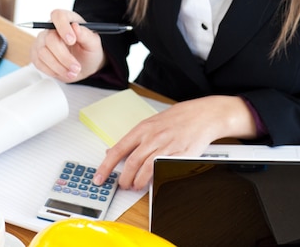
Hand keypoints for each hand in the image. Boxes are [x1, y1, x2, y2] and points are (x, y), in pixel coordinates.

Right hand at [30, 8, 104, 81]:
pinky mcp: (36, 54)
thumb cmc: (88, 51)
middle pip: (50, 38)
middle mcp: (52, 29)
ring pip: (43, 53)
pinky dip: (52, 71)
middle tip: (76, 67)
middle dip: (64, 56)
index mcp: (67, 19)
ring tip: (72, 73)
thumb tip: (75, 26)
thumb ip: (86, 34)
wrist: (84, 65)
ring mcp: (42, 41)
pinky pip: (38, 62)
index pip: (58, 16)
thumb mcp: (94, 43)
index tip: (72, 41)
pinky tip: (63, 72)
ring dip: (59, 66)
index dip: (63, 27)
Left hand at [93, 95, 256, 190]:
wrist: (202, 115)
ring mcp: (166, 147)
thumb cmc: (177, 118)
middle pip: (131, 163)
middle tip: (122, 184)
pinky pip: (162, 171)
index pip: (118, 150)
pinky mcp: (179, 156)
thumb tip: (113, 151)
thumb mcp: (151, 123)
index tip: (98, 178)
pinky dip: (154, 179)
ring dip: (137, 182)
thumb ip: (133, 139)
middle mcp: (153, 137)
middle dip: (123, 179)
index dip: (106, 166)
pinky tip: (151, 181)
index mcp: (143, 128)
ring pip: (145, 170)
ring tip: (135, 185)